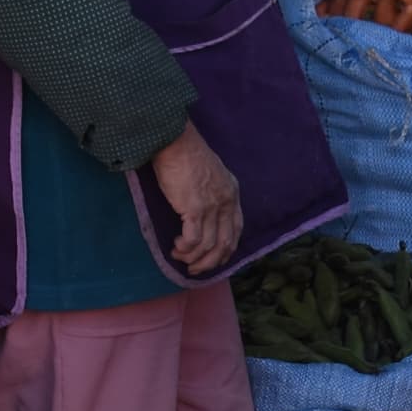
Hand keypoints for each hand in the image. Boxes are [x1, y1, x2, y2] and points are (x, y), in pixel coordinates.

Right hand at [149, 127, 243, 276]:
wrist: (175, 141)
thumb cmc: (186, 154)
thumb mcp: (210, 173)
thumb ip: (212, 191)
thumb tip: (202, 210)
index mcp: (232, 193)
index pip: (236, 230)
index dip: (226, 250)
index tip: (214, 259)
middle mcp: (226, 202)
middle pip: (225, 244)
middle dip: (210, 262)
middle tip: (195, 269)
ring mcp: (212, 206)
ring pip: (208, 246)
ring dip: (193, 258)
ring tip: (180, 258)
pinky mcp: (195, 209)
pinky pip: (193, 240)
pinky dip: (185, 249)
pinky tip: (176, 248)